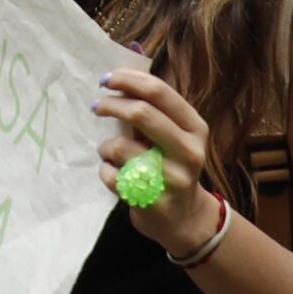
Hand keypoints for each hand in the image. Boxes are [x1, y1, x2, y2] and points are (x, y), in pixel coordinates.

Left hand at [94, 66, 221, 255]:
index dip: (128, 80)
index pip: (159, 92)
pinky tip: (115, 174)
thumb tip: (117, 76)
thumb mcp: (174, 135)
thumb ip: (152, 108)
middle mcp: (189, 152)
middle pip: (141, 113)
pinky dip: (105, 170)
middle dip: (111, 105)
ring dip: (105, 146)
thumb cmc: (171, 164)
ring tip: (109, 151)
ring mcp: (172, 179)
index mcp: (195, 128)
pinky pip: (111, 175)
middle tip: (97, 106)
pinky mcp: (152, 202)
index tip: (106, 79)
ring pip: (121, 146)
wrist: (183, 217)